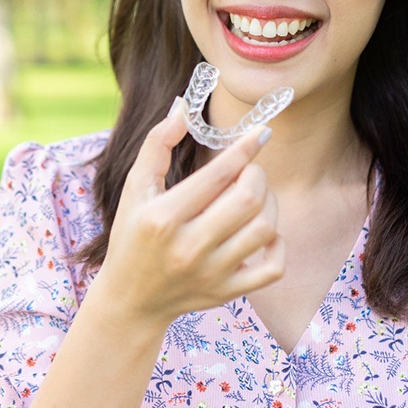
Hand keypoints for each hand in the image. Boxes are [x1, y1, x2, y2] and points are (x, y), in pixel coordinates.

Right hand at [93, 99, 284, 329]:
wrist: (131, 299)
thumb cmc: (132, 235)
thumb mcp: (134, 188)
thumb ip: (156, 144)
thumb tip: (183, 107)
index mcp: (163, 218)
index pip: (217, 175)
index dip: (244, 148)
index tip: (262, 132)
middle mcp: (188, 248)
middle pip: (248, 199)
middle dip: (256, 174)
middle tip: (249, 170)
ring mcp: (211, 274)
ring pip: (264, 228)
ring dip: (268, 203)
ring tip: (253, 196)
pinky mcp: (227, 292)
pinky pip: (273, 267)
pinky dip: (276, 242)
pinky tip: (262, 231)